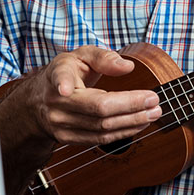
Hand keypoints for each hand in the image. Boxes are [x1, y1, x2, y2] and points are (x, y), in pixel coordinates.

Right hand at [0, 46, 161, 146]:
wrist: (39, 101)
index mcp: (57, 76)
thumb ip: (103, 57)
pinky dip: (122, 132)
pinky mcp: (67, 139)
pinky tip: (138, 124)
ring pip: (101, 128)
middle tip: (154, 100)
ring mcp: (60, 124)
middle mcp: (56, 103)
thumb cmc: (66, 73)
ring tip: (153, 113)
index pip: (60, 80)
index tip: (65, 89)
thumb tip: (127, 67)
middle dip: (130, 106)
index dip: (63, 84)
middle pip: (97, 108)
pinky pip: (99, 139)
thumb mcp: (80, 56)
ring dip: (132, 122)